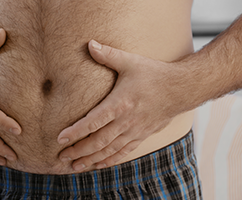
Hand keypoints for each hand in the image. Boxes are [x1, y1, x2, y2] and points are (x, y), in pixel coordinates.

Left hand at [56, 40, 195, 170]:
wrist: (181, 89)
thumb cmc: (155, 74)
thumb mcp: (130, 62)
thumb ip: (108, 55)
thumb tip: (89, 44)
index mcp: (120, 104)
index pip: (93, 121)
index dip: (76, 131)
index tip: (60, 137)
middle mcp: (127, 121)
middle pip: (98, 141)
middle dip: (79, 150)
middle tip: (62, 157)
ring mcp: (135, 131)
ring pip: (110, 150)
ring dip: (91, 159)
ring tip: (75, 166)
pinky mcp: (142, 135)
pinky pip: (124, 151)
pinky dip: (110, 160)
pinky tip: (98, 164)